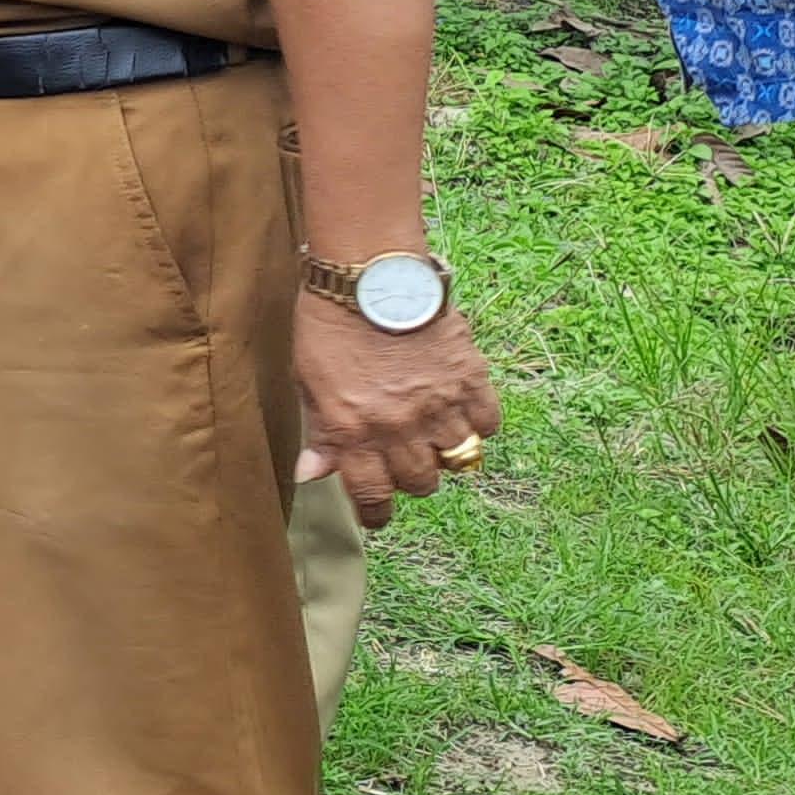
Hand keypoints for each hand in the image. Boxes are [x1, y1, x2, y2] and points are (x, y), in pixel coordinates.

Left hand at [291, 298, 499, 528]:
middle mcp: (400, 427)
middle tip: (402, 463)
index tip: (378, 518)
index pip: (371, 494)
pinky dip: (478, 424)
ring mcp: (440, 405)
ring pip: (458, 460)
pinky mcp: (471, 379)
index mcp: (354, 431)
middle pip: (420, 482)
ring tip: (433, 438)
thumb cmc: (328, 324)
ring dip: (445, 455)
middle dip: (410, 479)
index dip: (376, 514)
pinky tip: (462, 414)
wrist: (369, 276)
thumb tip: (312, 473)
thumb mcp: (307, 381)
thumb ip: (320, 431)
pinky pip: (488, 423)